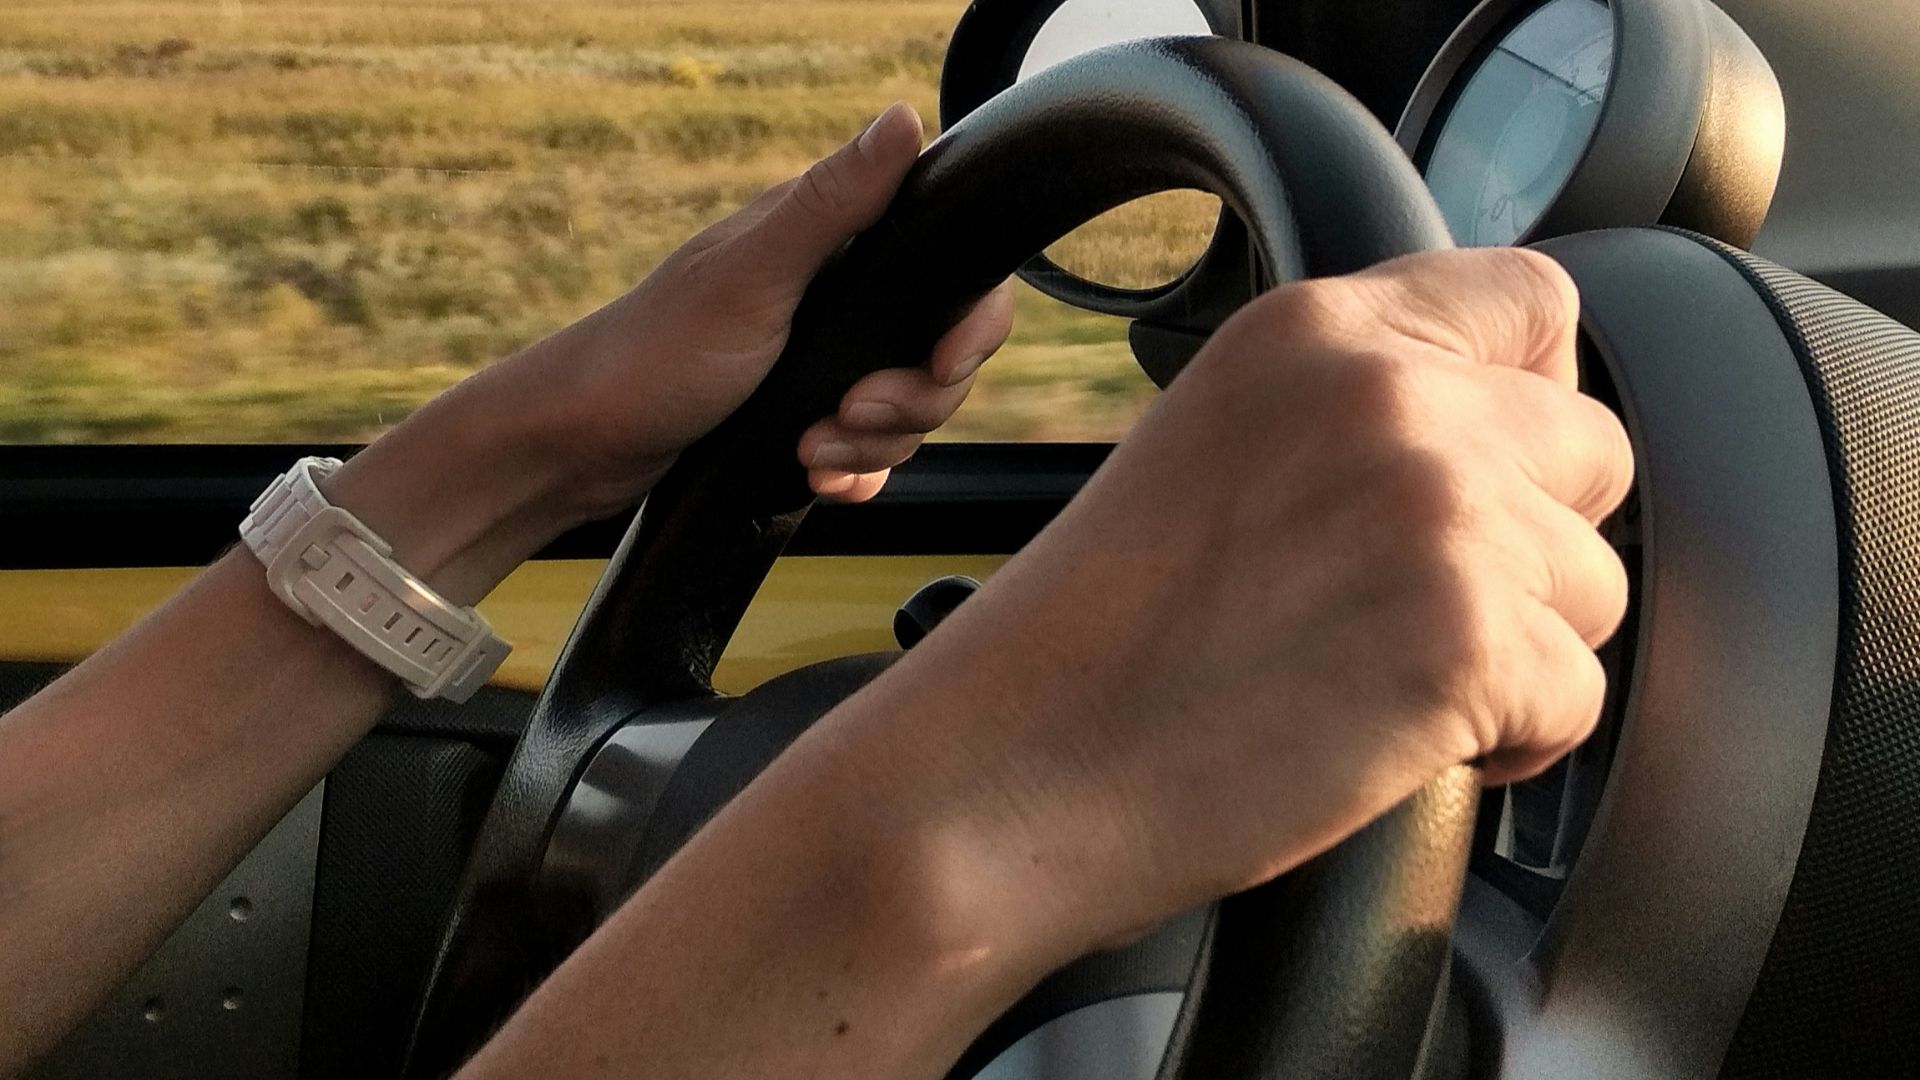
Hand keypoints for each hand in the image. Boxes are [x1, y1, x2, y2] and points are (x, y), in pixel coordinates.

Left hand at [326, 103, 1010, 601]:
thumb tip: (902, 121)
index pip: (951, 275)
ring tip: (810, 449)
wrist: (581, 446)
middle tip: (846, 413)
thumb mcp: (753, 275)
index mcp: (826, 243)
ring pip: (907, 413)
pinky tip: (814, 475)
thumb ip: (833, 203)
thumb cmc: (653, 354)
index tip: (942, 363)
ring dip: (870, 445)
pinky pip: (870, 453)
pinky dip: (852, 471)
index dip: (969, 327)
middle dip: (906, 402)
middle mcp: (833, 297)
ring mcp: (821, 360)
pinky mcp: (805, 415)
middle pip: (938, 357)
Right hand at [809, 248, 1634, 966]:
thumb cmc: (1094, 640)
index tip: (1492, 475)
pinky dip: (1512, 741)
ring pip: (1597, 585)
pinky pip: (1581, 695)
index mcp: (1315, 331)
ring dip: (1523, 649)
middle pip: (1591, 449)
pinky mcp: (1466, 640)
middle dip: (1533, 541)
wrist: (1013, 767)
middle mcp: (1390, 396)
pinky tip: (1394, 740)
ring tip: (1383, 682)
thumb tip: (1500, 433)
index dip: (1533, 398)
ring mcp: (1437, 512)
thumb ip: (1355, 409)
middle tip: (1414, 607)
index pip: (1533, 302)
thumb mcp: (1216, 448)